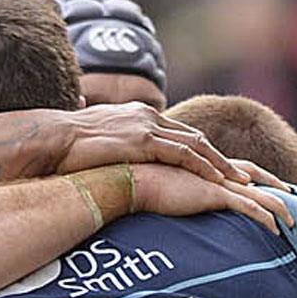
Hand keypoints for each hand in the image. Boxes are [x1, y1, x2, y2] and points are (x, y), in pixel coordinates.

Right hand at [58, 103, 244, 185]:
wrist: (51, 139)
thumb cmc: (66, 147)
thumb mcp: (96, 143)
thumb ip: (110, 147)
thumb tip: (106, 158)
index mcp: (138, 116)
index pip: (179, 134)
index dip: (204, 152)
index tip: (222, 167)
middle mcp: (147, 116)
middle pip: (195, 137)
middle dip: (221, 158)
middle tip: (245, 175)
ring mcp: (147, 126)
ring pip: (196, 145)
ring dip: (221, 164)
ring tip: (242, 182)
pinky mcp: (144, 141)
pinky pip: (183, 155)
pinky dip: (204, 167)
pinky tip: (219, 181)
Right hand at [130, 164, 292, 233]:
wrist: (133, 180)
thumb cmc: (141, 184)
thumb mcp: (163, 186)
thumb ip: (174, 190)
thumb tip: (173, 200)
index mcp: (205, 167)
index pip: (239, 168)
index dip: (258, 175)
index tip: (271, 182)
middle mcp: (215, 172)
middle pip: (256, 176)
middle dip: (277, 185)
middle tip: (294, 194)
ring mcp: (217, 182)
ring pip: (259, 194)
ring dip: (279, 207)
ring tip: (293, 222)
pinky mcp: (214, 194)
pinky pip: (249, 207)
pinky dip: (265, 218)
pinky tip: (276, 230)